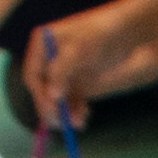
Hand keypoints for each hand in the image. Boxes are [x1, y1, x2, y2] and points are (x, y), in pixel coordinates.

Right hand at [26, 2, 157, 115]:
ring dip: (65, 113)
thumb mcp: (78, 49)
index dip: (39, 94)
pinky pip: (71, 103)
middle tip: (61, 123)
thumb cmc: (99, 35)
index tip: (51, 109)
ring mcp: (63, 74)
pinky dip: (75, 112)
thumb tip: (51, 94)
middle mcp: (49, 61)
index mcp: (42, 46)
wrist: (124, 34)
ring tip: (79, 122)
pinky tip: (83, 118)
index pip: (33, 75)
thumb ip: (61, 70)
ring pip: (57, 100)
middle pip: (43, 90)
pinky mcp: (77, 85)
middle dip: (52, 107)